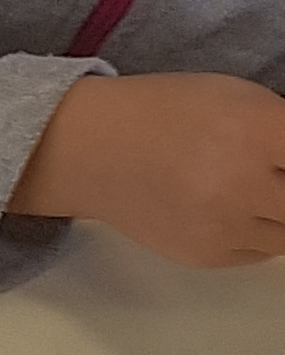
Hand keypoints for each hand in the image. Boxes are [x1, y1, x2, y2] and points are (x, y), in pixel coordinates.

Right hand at [5, 73, 284, 265]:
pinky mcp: (209, 255)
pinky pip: (263, 250)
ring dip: (282, 211)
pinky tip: (233, 205)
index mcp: (258, 130)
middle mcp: (244, 184)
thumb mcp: (241, 99)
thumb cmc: (169, 112)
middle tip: (272, 179)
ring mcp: (226, 226)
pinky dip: (261, 230)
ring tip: (256, 190)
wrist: (89, 150)